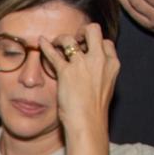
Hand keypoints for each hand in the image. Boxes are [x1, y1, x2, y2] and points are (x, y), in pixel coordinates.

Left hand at [38, 22, 118, 136]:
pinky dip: (46, 46)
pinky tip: (41, 42)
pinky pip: (53, 53)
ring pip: (70, 39)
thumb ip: (102, 75)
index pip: (106, 43)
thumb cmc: (95, 111)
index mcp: (112, 65)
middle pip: (93, 30)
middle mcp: (99, 60)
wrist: (88, 123)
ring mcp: (82, 64)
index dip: (95, 43)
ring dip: (61, 38)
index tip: (87, 49)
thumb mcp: (106, 88)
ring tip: (56, 43)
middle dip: (82, 31)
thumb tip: (93, 72)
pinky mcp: (66, 72)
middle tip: (74, 39)